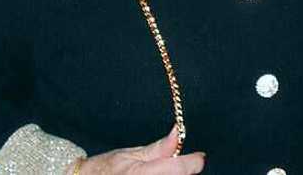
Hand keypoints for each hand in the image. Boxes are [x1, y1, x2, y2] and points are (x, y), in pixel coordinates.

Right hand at [75, 127, 204, 174]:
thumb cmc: (105, 169)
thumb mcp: (131, 154)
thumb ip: (159, 148)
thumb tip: (179, 132)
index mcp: (141, 174)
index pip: (182, 169)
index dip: (193, 161)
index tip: (197, 157)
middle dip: (181, 172)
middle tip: (169, 167)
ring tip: (157, 174)